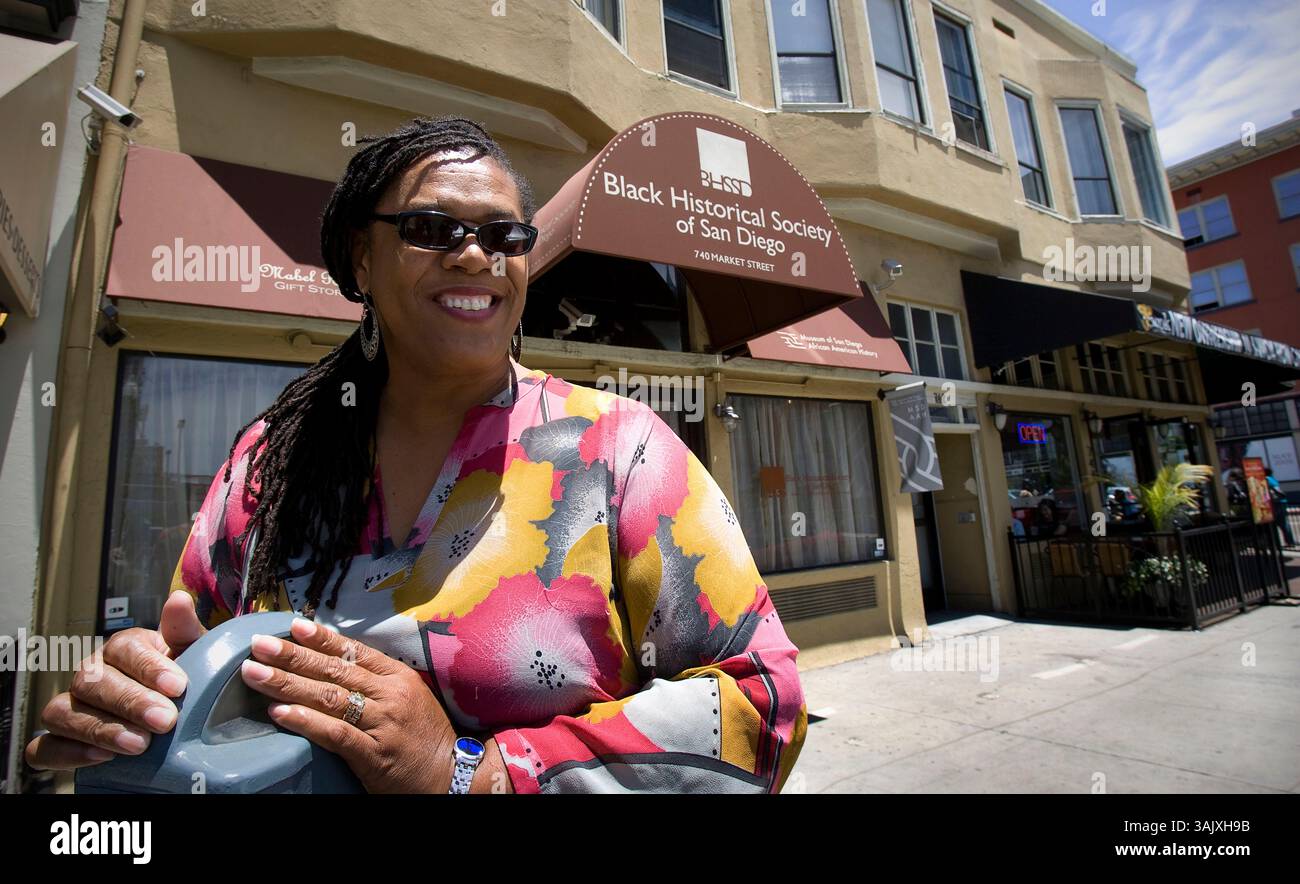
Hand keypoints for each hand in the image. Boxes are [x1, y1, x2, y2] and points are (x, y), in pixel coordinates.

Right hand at [24, 590, 204, 769]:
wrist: (176, 718)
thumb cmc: (184, 681)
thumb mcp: (194, 655)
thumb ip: (185, 631)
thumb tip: (178, 599)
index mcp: (124, 647)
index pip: (125, 648)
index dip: (149, 667)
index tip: (178, 687)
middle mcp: (91, 672)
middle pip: (92, 681)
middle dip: (130, 702)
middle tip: (165, 721)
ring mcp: (72, 706)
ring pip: (63, 712)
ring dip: (100, 729)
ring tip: (139, 745)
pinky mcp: (62, 740)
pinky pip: (44, 748)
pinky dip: (66, 753)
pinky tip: (100, 758)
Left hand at [240, 617, 457, 793]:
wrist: (452, 774)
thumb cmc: (425, 735)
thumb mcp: (409, 696)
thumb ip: (377, 680)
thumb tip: (335, 662)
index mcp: (398, 677)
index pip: (354, 652)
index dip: (322, 638)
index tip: (292, 625)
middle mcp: (389, 695)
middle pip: (335, 671)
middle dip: (292, 656)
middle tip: (259, 645)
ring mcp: (382, 724)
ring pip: (329, 698)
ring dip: (288, 684)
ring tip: (256, 674)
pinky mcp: (374, 755)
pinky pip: (336, 734)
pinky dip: (307, 722)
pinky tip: (281, 714)